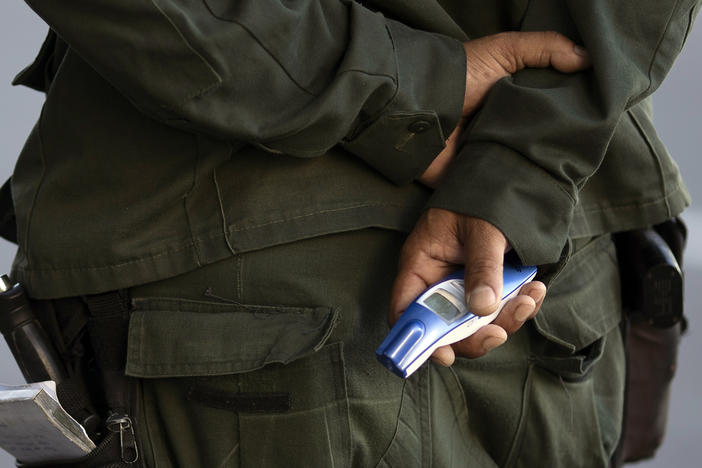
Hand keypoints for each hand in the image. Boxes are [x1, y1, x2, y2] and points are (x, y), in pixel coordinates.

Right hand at [389, 208, 546, 365]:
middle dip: (474, 335)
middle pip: (444, 328)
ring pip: (476, 323)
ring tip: (530, 296)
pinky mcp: (487, 286)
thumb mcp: (482, 229)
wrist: (508, 176)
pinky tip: (534, 290)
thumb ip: (482, 268)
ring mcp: (463, 286)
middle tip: (500, 330)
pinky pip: (499, 309)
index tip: (444, 354)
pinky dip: (518, 306)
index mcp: (421, 266)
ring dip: (505, 319)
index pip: (405, 311)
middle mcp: (438, 281)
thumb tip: (482, 309)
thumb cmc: (482, 197)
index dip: (418, 338)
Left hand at [419, 31, 589, 186]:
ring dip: (545, 167)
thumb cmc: (462, 75)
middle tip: (590, 146)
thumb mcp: (505, 50)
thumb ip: (545, 49)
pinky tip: (544, 189)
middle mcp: (507, 127)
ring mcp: (493, 154)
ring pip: (529, 165)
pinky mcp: (478, 179)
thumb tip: (589, 59)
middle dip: (563, 143)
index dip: (574, 110)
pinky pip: (504, 188)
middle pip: (544, 138)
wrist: (422, 109)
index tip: (600, 114)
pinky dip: (519, 190)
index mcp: (515, 99)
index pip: (552, 107)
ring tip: (573, 169)